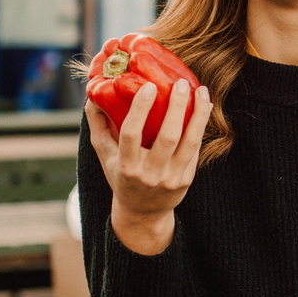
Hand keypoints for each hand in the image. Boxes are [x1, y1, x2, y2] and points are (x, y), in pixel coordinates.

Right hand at [85, 78, 212, 253]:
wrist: (142, 213)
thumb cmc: (121, 175)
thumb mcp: (104, 155)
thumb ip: (98, 125)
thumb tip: (93, 95)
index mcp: (125, 166)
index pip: (131, 134)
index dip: (140, 109)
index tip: (149, 86)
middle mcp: (149, 174)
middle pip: (167, 137)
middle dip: (176, 107)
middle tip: (180, 83)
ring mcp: (171, 178)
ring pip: (189, 142)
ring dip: (198, 114)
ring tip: (201, 90)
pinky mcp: (187, 178)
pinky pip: (196, 148)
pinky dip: (201, 125)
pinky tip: (205, 105)